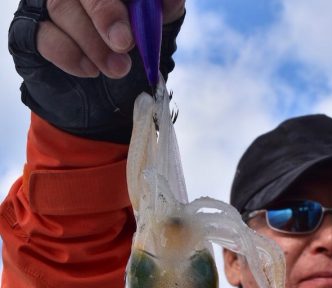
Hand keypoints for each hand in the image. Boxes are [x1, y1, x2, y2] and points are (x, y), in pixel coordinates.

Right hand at [37, 0, 184, 78]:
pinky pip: (45, 35)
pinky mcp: (29, 30)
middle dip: (105, 12)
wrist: (104, 102)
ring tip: (118, 69)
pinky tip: (91, 72)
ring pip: (61, 7)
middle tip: (124, 43)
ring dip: (93, 43)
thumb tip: (170, 0)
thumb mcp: (158, 31)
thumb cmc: (133, 56)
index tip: (138, 16)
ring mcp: (47, 4)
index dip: (115, 2)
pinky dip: (71, 56)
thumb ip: (162, 10)